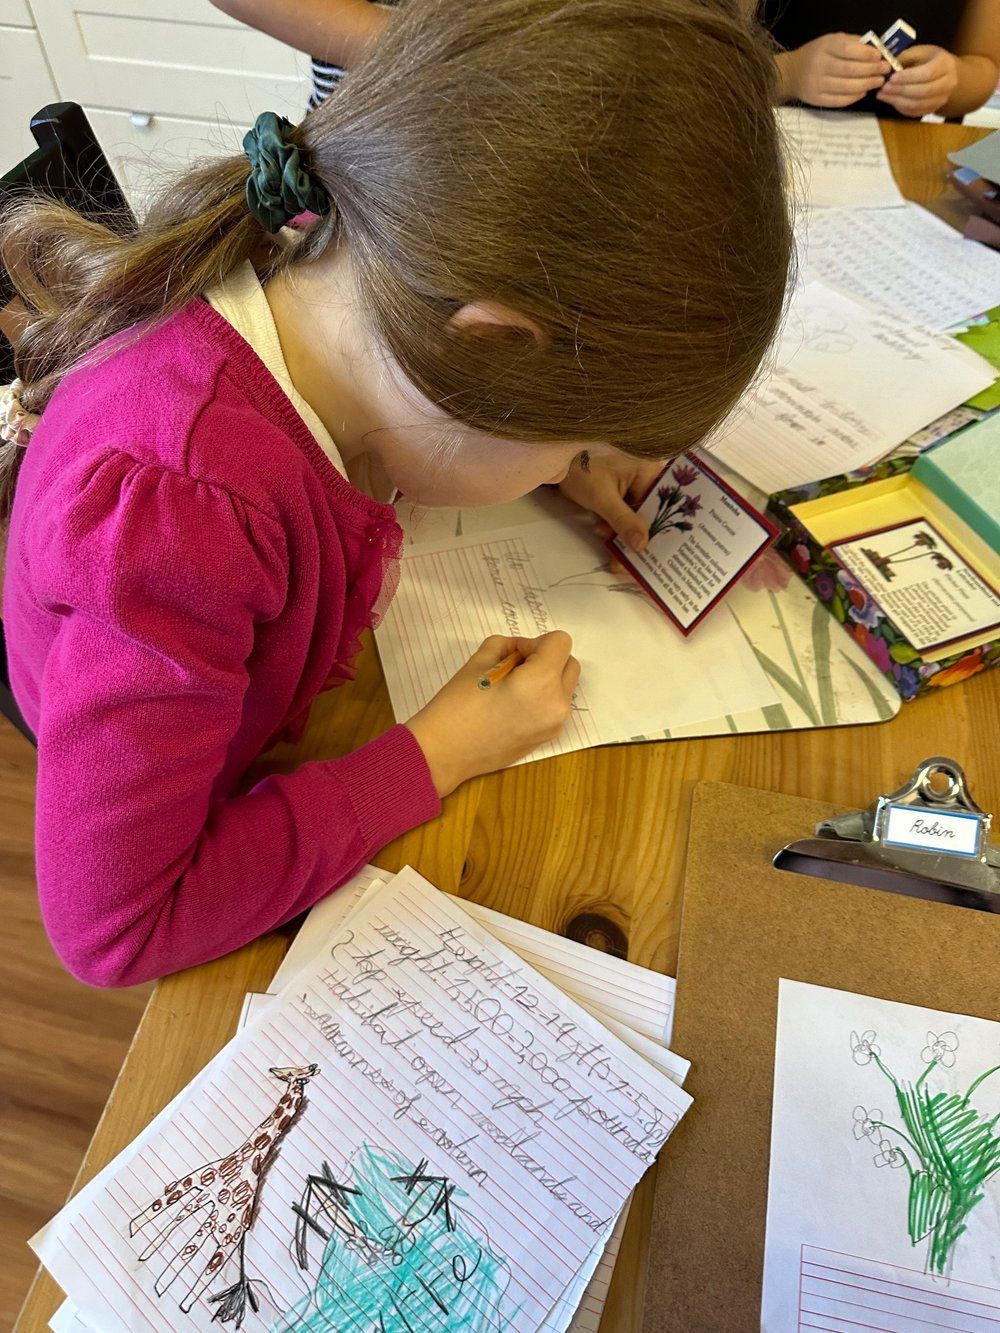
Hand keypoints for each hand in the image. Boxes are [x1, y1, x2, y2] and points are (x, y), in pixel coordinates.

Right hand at [405, 633, 579, 796]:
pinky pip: (555, 706)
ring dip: (546, 678)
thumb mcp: (478, 661)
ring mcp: (554, 724)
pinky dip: (543, 697)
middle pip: (569, 663)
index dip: (535, 642)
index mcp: (541, 681)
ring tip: (512, 688)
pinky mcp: (547, 737)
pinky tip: (512, 705)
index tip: (512, 656)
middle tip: (513, 668)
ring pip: (565, 686)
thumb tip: (519, 652)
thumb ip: (506, 645)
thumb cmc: (457, 706)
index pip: (560, 642)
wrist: (445, 752)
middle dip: (546, 659)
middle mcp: (556, 704)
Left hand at [557, 454, 662, 552]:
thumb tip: (642, 545)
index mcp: (648, 473)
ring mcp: (633, 492)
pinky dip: (615, 532)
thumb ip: (623, 521)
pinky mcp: (621, 501)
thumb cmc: (583, 474)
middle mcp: (645, 481)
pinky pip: (624, 520)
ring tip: (613, 554)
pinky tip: (604, 537)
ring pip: (635, 521)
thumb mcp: (603, 498)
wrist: (559, 468)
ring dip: (623, 538)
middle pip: (649, 515)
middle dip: (639, 538)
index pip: (660, 505)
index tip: (657, 551)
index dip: (659, 528)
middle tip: (632, 563)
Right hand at [778, 32, 887, 107]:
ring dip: (866, 85)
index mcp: (825, 47)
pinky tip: (863, 92)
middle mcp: (819, 66)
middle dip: (871, 70)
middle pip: (850, 70)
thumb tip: (875, 52)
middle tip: (885, 70)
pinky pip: (839, 101)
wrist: (792, 73)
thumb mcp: (832, 41)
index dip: (866, 54)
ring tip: (878, 81)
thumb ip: (852, 44)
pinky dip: (854, 97)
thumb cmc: (817, 54)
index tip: (880, 56)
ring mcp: (817, 85)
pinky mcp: (816, 99)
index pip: (848, 50)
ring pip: (846, 87)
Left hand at [877, 46, 958, 116]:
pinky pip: (914, 112)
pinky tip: (890, 100)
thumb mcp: (920, 51)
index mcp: (945, 65)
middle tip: (884, 88)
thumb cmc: (930, 59)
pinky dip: (900, 107)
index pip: (927, 73)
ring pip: (917, 105)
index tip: (891, 78)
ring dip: (897, 101)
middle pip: (922, 91)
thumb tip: (886, 67)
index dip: (908, 77)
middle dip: (900, 90)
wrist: (946, 74)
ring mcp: (941, 99)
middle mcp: (948, 83)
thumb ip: (905, 58)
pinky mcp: (932, 109)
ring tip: (882, 95)